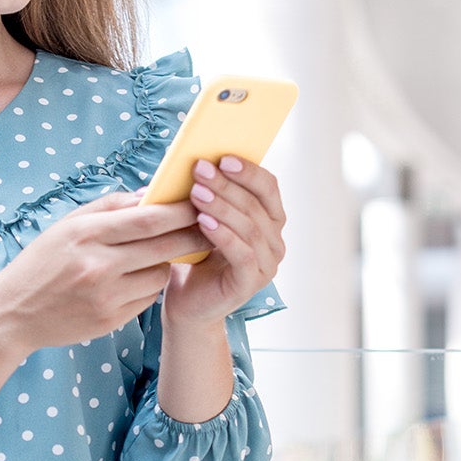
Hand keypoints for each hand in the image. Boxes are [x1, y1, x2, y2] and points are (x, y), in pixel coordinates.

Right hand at [0, 192, 202, 351]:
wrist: (13, 313)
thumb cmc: (41, 263)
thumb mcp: (67, 226)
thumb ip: (109, 208)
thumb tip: (152, 195)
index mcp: (86, 234)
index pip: (148, 218)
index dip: (181, 209)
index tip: (201, 200)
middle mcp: (97, 265)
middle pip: (164, 246)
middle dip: (193, 234)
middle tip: (210, 226)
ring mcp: (105, 296)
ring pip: (160, 274)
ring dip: (167, 263)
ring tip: (158, 255)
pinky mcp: (109, 320)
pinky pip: (147, 299)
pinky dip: (149, 287)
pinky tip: (136, 280)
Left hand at [161, 155, 285, 324]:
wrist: (186, 303)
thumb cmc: (194, 258)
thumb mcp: (200, 220)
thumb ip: (206, 194)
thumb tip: (194, 160)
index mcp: (268, 220)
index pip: (268, 187)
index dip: (248, 170)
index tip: (221, 157)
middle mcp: (274, 241)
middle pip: (257, 205)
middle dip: (227, 185)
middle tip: (200, 170)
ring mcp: (267, 264)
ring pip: (250, 228)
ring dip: (223, 207)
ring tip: (196, 193)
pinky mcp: (251, 284)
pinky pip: (243, 254)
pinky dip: (224, 236)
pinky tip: (203, 223)